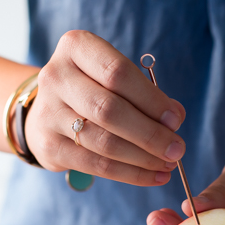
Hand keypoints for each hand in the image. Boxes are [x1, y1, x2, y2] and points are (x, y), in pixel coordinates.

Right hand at [24, 30, 186, 185]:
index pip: (118, 73)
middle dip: (150, 134)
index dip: (151, 99)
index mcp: (76, 48)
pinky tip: (153, 177)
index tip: (176, 120)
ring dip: (143, 158)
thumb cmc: (93, 87)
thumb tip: (174, 120)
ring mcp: (48, 113)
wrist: (48, 108)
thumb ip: (144, 93)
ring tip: (168, 164)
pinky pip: (96, 166)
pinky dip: (130, 174)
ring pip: (104, 142)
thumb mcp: (114, 76)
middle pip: (110, 110)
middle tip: (177, 150)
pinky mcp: (49, 146)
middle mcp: (56, 77)